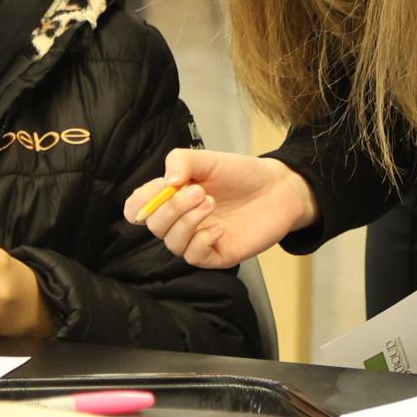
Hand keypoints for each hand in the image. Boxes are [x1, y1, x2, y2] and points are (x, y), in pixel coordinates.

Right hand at [122, 150, 317, 268]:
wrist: (278, 189)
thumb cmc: (240, 173)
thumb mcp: (208, 159)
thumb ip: (181, 161)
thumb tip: (166, 183)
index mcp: (172, 196)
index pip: (138, 208)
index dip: (139, 204)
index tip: (158, 191)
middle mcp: (180, 220)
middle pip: (154, 225)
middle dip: (173, 207)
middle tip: (200, 191)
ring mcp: (197, 239)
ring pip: (172, 243)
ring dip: (188, 221)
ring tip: (211, 202)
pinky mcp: (216, 255)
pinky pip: (194, 257)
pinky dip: (202, 240)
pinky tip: (219, 227)